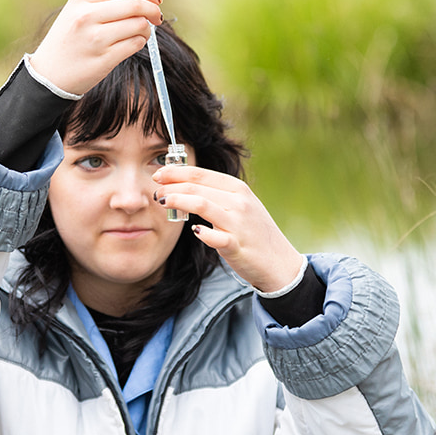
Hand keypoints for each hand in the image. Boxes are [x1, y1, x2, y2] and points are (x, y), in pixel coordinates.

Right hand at [29, 0, 162, 95]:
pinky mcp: (104, 59)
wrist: (48, 75)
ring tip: (141, 32)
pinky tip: (133, 43)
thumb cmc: (68, 41)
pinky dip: (141, 42)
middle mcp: (87, 16)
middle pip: (136, 4)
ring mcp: (96, 38)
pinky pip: (135, 44)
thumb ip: (105, 1)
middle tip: (157, 16)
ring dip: (147, 28)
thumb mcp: (76, 12)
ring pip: (139, 25)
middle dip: (153, 9)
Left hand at [153, 165, 305, 292]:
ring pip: (201, 204)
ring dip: (178, 201)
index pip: (201, 174)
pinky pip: (215, 236)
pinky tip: (193, 231)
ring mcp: (238, 223)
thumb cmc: (254, 233)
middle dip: (171, 187)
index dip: (176, 172)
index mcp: (238, 188)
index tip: (158, 174)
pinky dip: (202, 232)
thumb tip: (184, 186)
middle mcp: (239, 202)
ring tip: (163, 202)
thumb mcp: (240, 206)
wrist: (279, 262)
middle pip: (197, 187)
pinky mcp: (236, 245)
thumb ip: (216, 195)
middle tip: (156, 192)